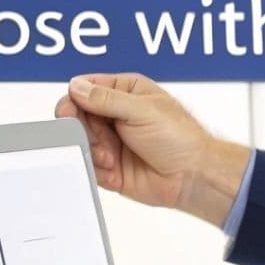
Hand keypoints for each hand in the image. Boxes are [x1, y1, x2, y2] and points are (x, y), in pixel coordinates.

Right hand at [53, 73, 248, 226]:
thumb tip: (76, 87)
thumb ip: (106, 99)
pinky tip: (115, 171)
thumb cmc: (180, 139)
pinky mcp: (110, 168)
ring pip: (80, 142)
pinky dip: (97, 170)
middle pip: (77, 117)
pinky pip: (89, 167)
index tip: (70, 113)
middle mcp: (116, 115)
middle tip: (96, 139)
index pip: (85, 89)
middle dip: (83, 130)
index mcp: (125, 92)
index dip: (74, 100)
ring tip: (111, 158)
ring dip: (92, 151)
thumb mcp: (142, 110)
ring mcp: (112, 142)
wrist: (194, 177)